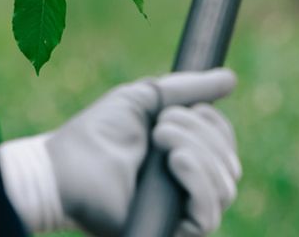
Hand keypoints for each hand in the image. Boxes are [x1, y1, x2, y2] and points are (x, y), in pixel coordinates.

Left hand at [47, 69, 239, 236]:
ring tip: (160, 137)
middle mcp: (188, 187)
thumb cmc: (100, 132)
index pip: (225, 145)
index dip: (214, 123)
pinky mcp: (173, 233)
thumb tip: (230, 78)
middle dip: (201, 132)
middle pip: (229, 163)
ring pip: (224, 185)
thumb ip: (188, 90)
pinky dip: (198, 180)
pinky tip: (176, 161)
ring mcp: (182, 214)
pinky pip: (209, 215)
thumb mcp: (147, 100)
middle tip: (162, 126)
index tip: (186, 109)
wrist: (67, 167)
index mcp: (184, 156)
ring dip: (197, 150)